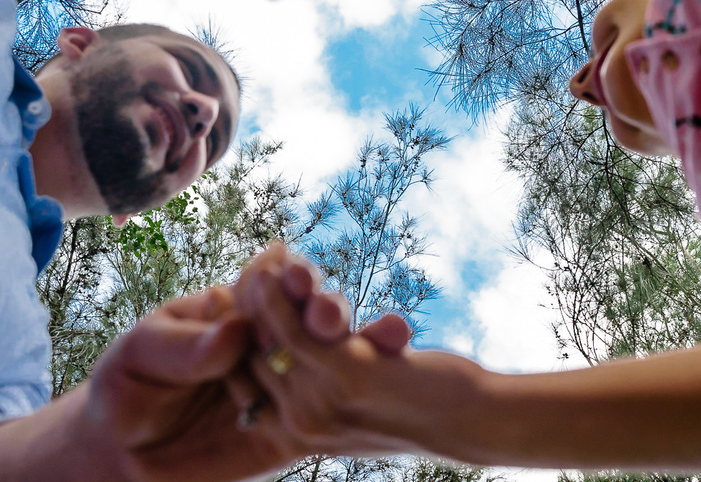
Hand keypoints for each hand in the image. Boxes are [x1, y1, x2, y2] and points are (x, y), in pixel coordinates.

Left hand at [71, 247, 411, 480]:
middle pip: (307, 313)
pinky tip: (395, 364)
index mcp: (231, 309)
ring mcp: (282, 382)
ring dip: (363, 338)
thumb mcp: (140, 358)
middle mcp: (264, 338)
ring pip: (331, 354)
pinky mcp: (291, 427)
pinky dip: (367, 384)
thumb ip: (183, 347)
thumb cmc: (125, 389)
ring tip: (391, 337)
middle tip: (330, 317)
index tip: (297, 278)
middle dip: (326, 309)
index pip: (268, 285)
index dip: (287, 279)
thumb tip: (233, 331)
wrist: (125, 454)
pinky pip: (328, 407)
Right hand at [231, 254, 426, 456]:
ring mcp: (318, 404)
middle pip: (244, 359)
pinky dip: (277, 296)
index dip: (232, 339)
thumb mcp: (354, 399)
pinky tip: (274, 268)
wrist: (471, 419)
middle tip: (243, 274)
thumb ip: (320, 383)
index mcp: (294, 434)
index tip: (230, 300)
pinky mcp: (345, 376)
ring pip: (263, 341)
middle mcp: (298, 424)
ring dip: (256, 295)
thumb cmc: (416, 402)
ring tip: (257, 266)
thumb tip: (300, 344)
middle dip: (241, 311)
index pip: (240, 383)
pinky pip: (293, 330)